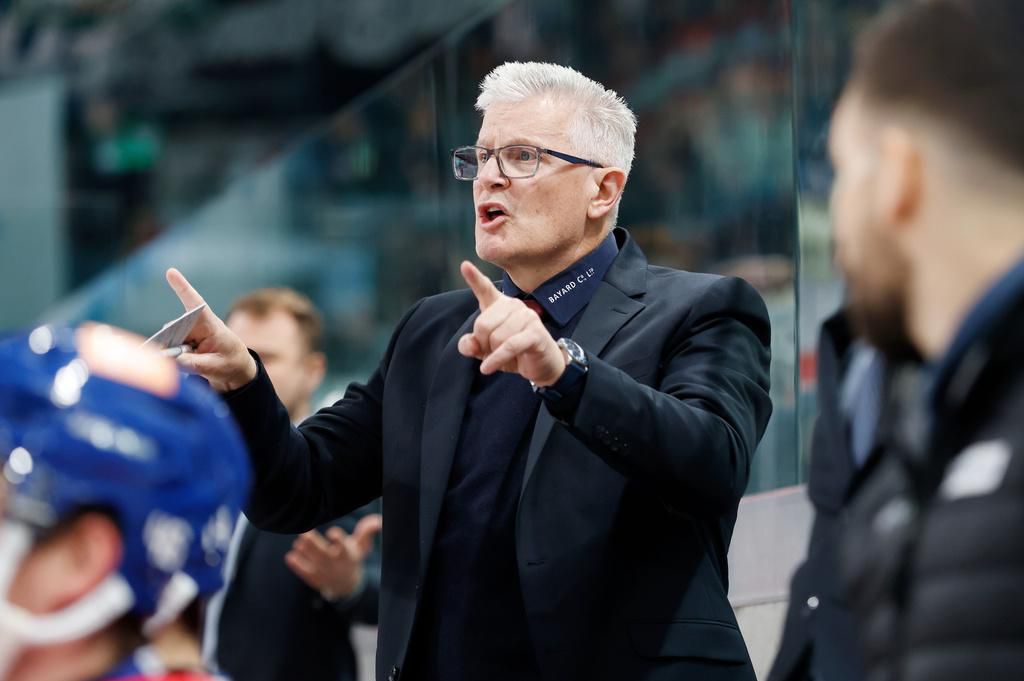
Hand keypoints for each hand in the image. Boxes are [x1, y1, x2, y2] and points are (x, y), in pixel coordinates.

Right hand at [164, 268, 256, 391]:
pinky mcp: (183, 342)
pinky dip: (174, 357)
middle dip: (172, 342)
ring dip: (174, 352)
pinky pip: (170, 349)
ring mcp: (188, 334)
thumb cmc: (230, 362)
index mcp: (210, 324)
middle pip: (173, 328)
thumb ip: (192, 363)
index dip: (182, 287)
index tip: (171, 272)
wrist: (236, 368)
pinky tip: (188, 362)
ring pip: (169, 341)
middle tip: (183, 358)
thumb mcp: (215, 366)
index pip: (195, 304)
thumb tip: (168, 358)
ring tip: (196, 362)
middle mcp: (196, 325)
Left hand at [285, 514, 382, 600]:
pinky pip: (304, 573)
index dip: (338, 539)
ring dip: (304, 552)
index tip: (332, 532)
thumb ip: (367, 532)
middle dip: (314, 544)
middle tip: (305, 534)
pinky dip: (297, 566)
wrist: (346, 585)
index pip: (344, 546)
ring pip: (313, 562)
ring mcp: (324, 572)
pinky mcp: (314, 579)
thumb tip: (378, 521)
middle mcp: (335, 564)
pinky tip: (290, 556)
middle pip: (324, 554)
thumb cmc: (352, 558)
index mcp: (348, 554)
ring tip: (298, 543)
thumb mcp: (362, 546)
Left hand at [456, 261, 566, 386]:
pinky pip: (509, 345)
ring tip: (503, 357)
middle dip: (483, 344)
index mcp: (500, 305)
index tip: (465, 265)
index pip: (485, 289)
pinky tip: (488, 368)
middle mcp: (513, 305)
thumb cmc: (514, 354)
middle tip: (493, 352)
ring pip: (496, 337)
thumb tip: (469, 343)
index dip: (474, 278)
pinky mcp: (534, 332)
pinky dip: (496, 359)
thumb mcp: (487, 351)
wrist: (542, 365)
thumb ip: (472, 345)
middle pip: (482, 324)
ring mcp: (526, 317)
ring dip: (494, 354)